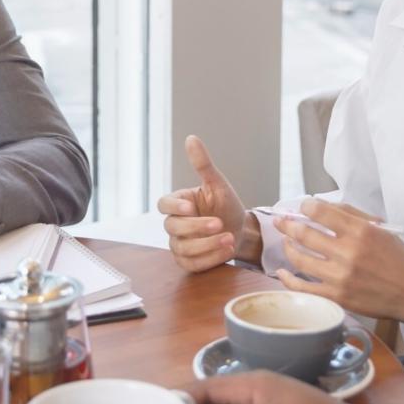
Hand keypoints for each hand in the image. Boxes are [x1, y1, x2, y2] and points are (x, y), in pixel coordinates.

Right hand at [157, 136, 260, 271]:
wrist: (240, 230)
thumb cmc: (226, 205)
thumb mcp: (218, 184)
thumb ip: (203, 165)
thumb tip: (191, 138)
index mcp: (178, 203)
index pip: (163, 205)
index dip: (174, 207)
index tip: (191, 208)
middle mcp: (174, 225)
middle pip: (173, 228)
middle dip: (198, 227)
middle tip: (220, 224)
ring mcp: (179, 245)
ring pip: (184, 249)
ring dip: (208, 245)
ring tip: (229, 238)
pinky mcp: (188, 262)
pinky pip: (192, 264)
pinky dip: (210, 258)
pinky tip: (227, 250)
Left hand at [274, 200, 403, 340]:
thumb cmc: (397, 259)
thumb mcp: (380, 229)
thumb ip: (351, 214)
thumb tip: (320, 205)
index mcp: (360, 231)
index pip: (320, 212)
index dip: (305, 206)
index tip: (302, 207)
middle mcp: (348, 252)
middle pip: (304, 234)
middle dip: (287, 224)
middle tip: (280, 221)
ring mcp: (340, 276)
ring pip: (300, 258)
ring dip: (288, 247)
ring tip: (286, 241)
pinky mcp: (337, 297)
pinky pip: (304, 287)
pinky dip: (288, 279)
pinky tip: (282, 272)